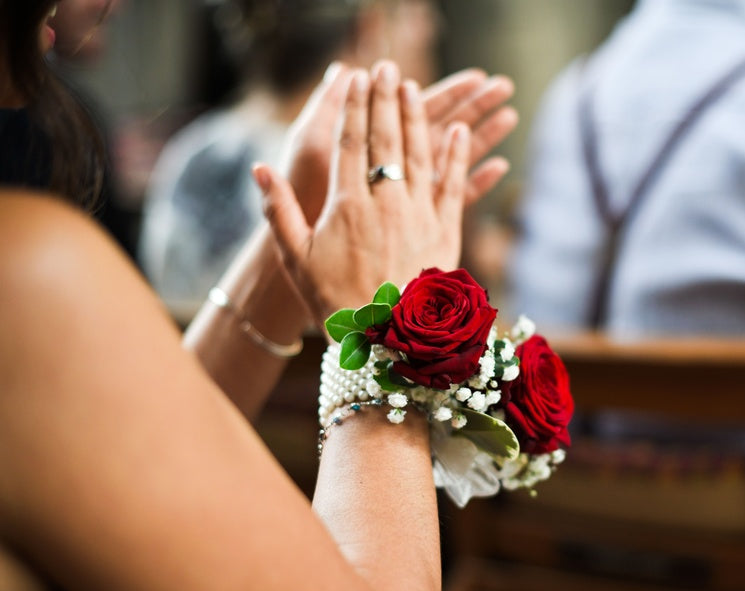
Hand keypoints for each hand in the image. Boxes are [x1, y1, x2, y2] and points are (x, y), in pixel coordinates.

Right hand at [255, 64, 470, 324]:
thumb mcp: (296, 260)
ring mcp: (419, 215)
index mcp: (347, 205)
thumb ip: (279, 212)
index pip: (350, 142)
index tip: (356, 78)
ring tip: (412, 88)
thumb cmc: (335, 302)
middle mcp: (386, 203)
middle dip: (385, 99)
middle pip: (386, 138)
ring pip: (420, 154)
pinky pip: (454, 186)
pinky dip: (457, 157)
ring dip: (418, 117)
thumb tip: (259, 170)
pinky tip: (458, 132)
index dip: (354, 106)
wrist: (385, 341)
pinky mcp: (446, 232)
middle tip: (386, 68)